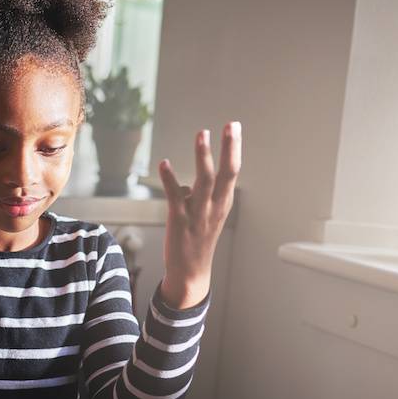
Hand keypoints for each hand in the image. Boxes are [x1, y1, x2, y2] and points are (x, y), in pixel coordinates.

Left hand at [158, 122, 241, 308]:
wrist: (190, 273)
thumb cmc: (196, 242)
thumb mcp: (204, 217)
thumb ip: (196, 198)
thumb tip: (183, 185)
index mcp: (223, 204)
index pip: (232, 172)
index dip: (234, 149)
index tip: (234, 127)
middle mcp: (215, 207)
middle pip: (226, 173)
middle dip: (229, 148)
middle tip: (231, 125)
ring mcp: (198, 214)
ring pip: (204, 181)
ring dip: (203, 156)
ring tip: (202, 134)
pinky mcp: (179, 222)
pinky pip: (176, 196)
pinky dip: (170, 179)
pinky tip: (163, 164)